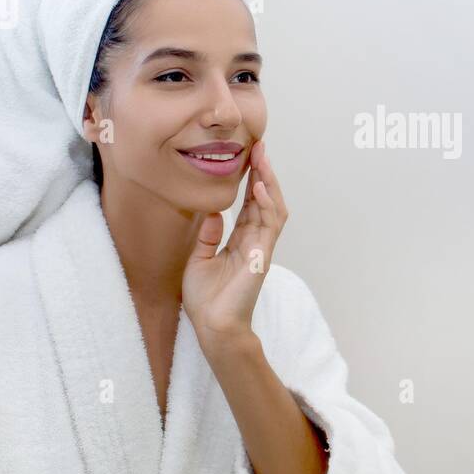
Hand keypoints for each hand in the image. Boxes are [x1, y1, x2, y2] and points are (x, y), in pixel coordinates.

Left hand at [181, 140, 287, 354]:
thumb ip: (208, 236)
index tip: (248, 155)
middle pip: (265, 200)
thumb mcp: (200, 259)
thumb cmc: (206, 299)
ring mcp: (261, 248)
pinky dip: (266, 205)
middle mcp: (254, 241)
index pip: (250, 203)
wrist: (212, 326)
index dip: (251, 179)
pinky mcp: (262, 256)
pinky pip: (269, 226)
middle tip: (259, 146)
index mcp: (241, 240)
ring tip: (263, 159)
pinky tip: (260, 187)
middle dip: (264, 173)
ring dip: (269, 182)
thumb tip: (212, 212)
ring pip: (273, 208)